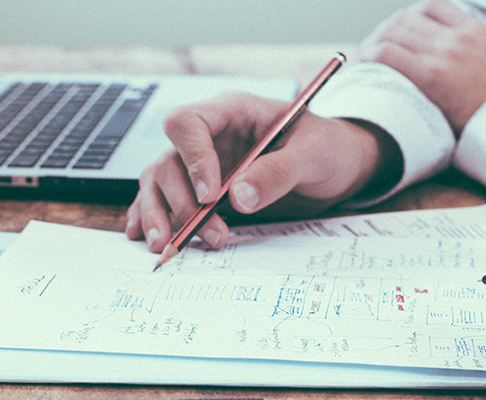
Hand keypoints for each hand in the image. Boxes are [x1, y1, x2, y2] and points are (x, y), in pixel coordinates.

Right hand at [126, 92, 398, 252]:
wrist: (339, 165)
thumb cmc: (328, 147)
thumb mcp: (314, 154)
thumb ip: (278, 172)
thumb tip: (238, 197)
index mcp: (232, 111)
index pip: (188, 123)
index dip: (192, 158)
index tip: (210, 195)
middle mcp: (209, 136)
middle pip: (169, 160)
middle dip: (182, 201)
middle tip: (210, 233)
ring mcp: (202, 163)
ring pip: (159, 181)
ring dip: (160, 214)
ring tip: (167, 246)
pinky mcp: (201, 188)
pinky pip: (164, 198)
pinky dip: (152, 217)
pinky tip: (145, 237)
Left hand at [358, 0, 485, 132]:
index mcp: (478, 32)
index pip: (432, 7)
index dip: (409, 20)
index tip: (400, 38)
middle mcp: (459, 36)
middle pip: (405, 18)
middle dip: (384, 34)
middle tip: (374, 55)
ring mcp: (445, 53)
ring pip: (391, 31)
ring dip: (372, 45)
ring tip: (364, 65)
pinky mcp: (432, 76)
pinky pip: (386, 55)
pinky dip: (369, 59)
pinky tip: (364, 72)